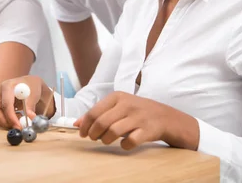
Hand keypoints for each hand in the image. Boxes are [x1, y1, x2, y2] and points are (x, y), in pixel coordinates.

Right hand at [0, 75, 53, 128]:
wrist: (28, 84)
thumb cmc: (31, 87)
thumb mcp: (33, 94)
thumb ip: (30, 106)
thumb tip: (30, 118)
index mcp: (7, 86)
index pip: (6, 104)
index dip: (11, 117)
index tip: (19, 126)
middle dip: (5, 122)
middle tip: (17, 128)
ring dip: (4, 122)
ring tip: (18, 121)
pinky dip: (3, 120)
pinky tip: (13, 118)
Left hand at [74, 91, 198, 150]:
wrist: (165, 117)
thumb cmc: (136, 112)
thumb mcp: (117, 106)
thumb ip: (98, 113)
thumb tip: (76, 124)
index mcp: (117, 96)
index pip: (94, 112)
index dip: (85, 125)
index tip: (82, 133)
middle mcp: (127, 104)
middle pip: (101, 122)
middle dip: (93, 134)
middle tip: (93, 138)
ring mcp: (138, 117)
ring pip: (113, 132)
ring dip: (106, 140)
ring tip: (107, 140)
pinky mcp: (147, 130)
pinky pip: (129, 142)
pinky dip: (124, 146)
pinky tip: (124, 143)